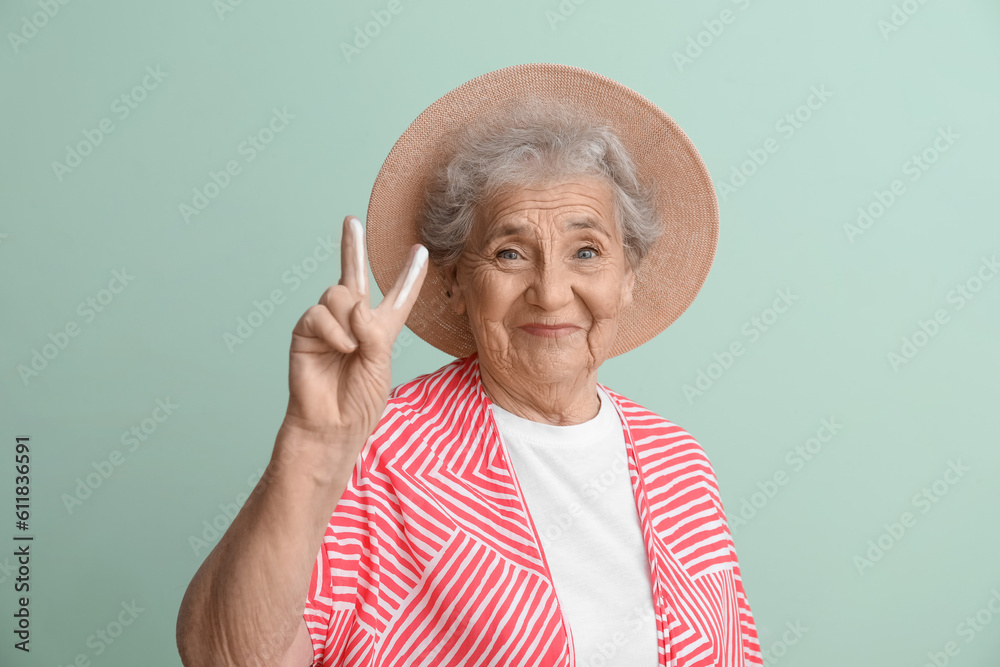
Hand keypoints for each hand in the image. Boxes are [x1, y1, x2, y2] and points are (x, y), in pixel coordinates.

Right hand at [283, 215, 427, 455]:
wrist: (331, 425)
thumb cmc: (360, 401)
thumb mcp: (381, 364)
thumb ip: (374, 330)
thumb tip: (355, 303)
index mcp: (380, 331)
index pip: (397, 297)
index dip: (409, 276)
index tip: (420, 252)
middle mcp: (352, 322)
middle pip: (353, 276)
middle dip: (352, 247)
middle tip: (351, 221)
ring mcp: (328, 325)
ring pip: (339, 294)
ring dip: (350, 320)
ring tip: (352, 348)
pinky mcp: (306, 332)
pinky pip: (320, 313)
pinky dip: (335, 331)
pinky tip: (341, 349)